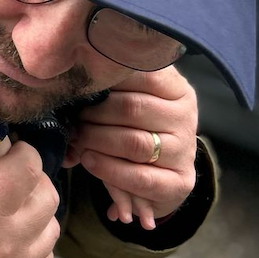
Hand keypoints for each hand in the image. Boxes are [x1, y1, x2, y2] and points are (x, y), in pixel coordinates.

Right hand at [0, 140, 60, 257]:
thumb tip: (3, 144)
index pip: (29, 167)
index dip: (21, 153)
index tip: (9, 154)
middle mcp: (5, 244)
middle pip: (48, 195)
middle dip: (32, 179)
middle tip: (9, 179)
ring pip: (51, 226)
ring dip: (35, 212)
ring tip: (9, 211)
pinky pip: (45, 257)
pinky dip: (33, 243)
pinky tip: (8, 239)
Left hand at [64, 65, 197, 229]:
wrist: (155, 179)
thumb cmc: (133, 130)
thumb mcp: (127, 102)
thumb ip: (111, 89)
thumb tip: (75, 83)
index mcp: (176, 89)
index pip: (143, 74)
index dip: (106, 78)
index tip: (80, 83)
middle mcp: (185, 117)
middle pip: (132, 108)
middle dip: (94, 113)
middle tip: (73, 117)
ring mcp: (184, 152)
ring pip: (135, 143)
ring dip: (97, 140)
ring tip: (77, 138)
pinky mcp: (179, 183)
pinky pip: (140, 177)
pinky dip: (108, 169)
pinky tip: (88, 160)